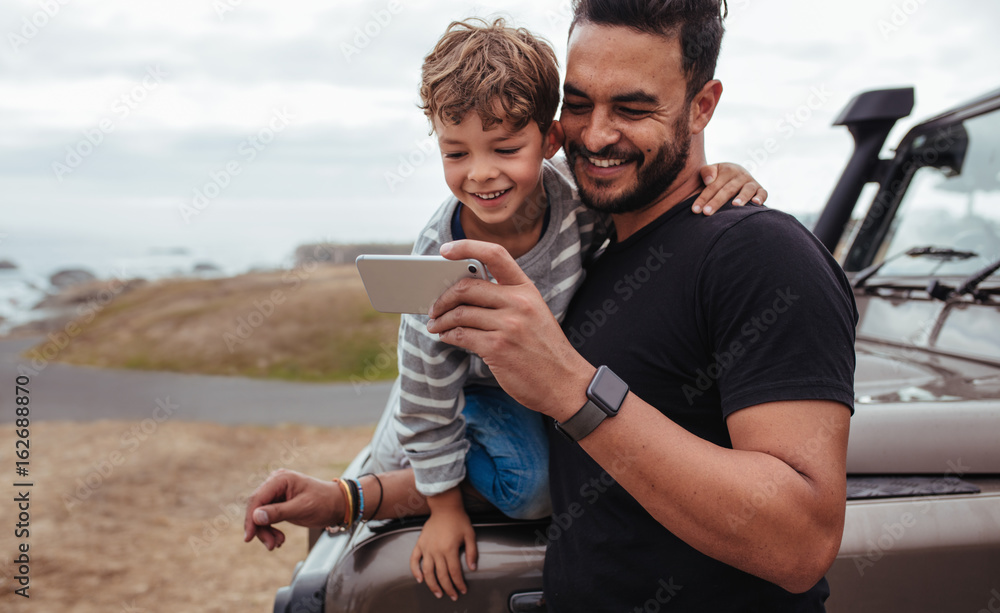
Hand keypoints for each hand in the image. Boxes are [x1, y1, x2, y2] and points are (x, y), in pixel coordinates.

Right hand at [244, 469, 342, 550]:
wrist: (338, 505)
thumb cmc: (324, 502)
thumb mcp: (302, 508)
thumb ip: (278, 512)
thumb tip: (256, 516)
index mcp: (280, 479)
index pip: (257, 498)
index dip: (251, 518)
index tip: (249, 537)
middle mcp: (276, 484)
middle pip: (257, 508)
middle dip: (260, 528)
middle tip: (271, 545)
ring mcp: (276, 494)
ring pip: (260, 515)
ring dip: (266, 532)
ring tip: (278, 543)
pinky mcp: (279, 504)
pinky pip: (267, 518)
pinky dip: (271, 530)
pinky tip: (279, 539)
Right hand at [409, 495, 478, 600]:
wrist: (445, 506)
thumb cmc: (459, 520)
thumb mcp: (470, 535)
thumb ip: (472, 552)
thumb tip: (472, 568)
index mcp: (449, 549)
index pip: (454, 572)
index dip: (459, 584)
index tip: (463, 590)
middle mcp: (436, 550)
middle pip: (441, 575)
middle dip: (448, 588)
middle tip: (453, 596)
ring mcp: (426, 548)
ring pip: (427, 572)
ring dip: (432, 585)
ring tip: (438, 593)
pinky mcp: (420, 544)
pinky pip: (414, 560)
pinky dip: (415, 571)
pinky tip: (420, 580)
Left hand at [427, 240, 593, 420]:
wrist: (564, 383)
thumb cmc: (544, 349)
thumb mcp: (534, 313)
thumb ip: (507, 299)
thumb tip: (466, 294)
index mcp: (527, 289)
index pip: (495, 254)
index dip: (466, 247)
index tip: (445, 250)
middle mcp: (518, 302)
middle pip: (467, 287)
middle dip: (443, 297)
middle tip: (434, 307)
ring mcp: (508, 325)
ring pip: (460, 313)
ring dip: (441, 320)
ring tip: (435, 325)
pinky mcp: (497, 348)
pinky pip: (460, 335)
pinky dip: (447, 336)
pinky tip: (445, 337)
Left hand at [693, 163, 767, 214]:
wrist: (734, 173)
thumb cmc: (718, 177)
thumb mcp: (711, 171)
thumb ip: (706, 172)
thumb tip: (709, 180)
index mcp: (727, 170)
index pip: (713, 185)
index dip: (703, 197)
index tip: (695, 210)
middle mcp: (740, 175)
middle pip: (728, 189)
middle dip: (717, 202)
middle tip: (707, 212)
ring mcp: (751, 182)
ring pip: (747, 190)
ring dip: (742, 197)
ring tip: (734, 205)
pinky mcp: (760, 189)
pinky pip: (763, 193)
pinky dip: (761, 197)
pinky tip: (755, 203)